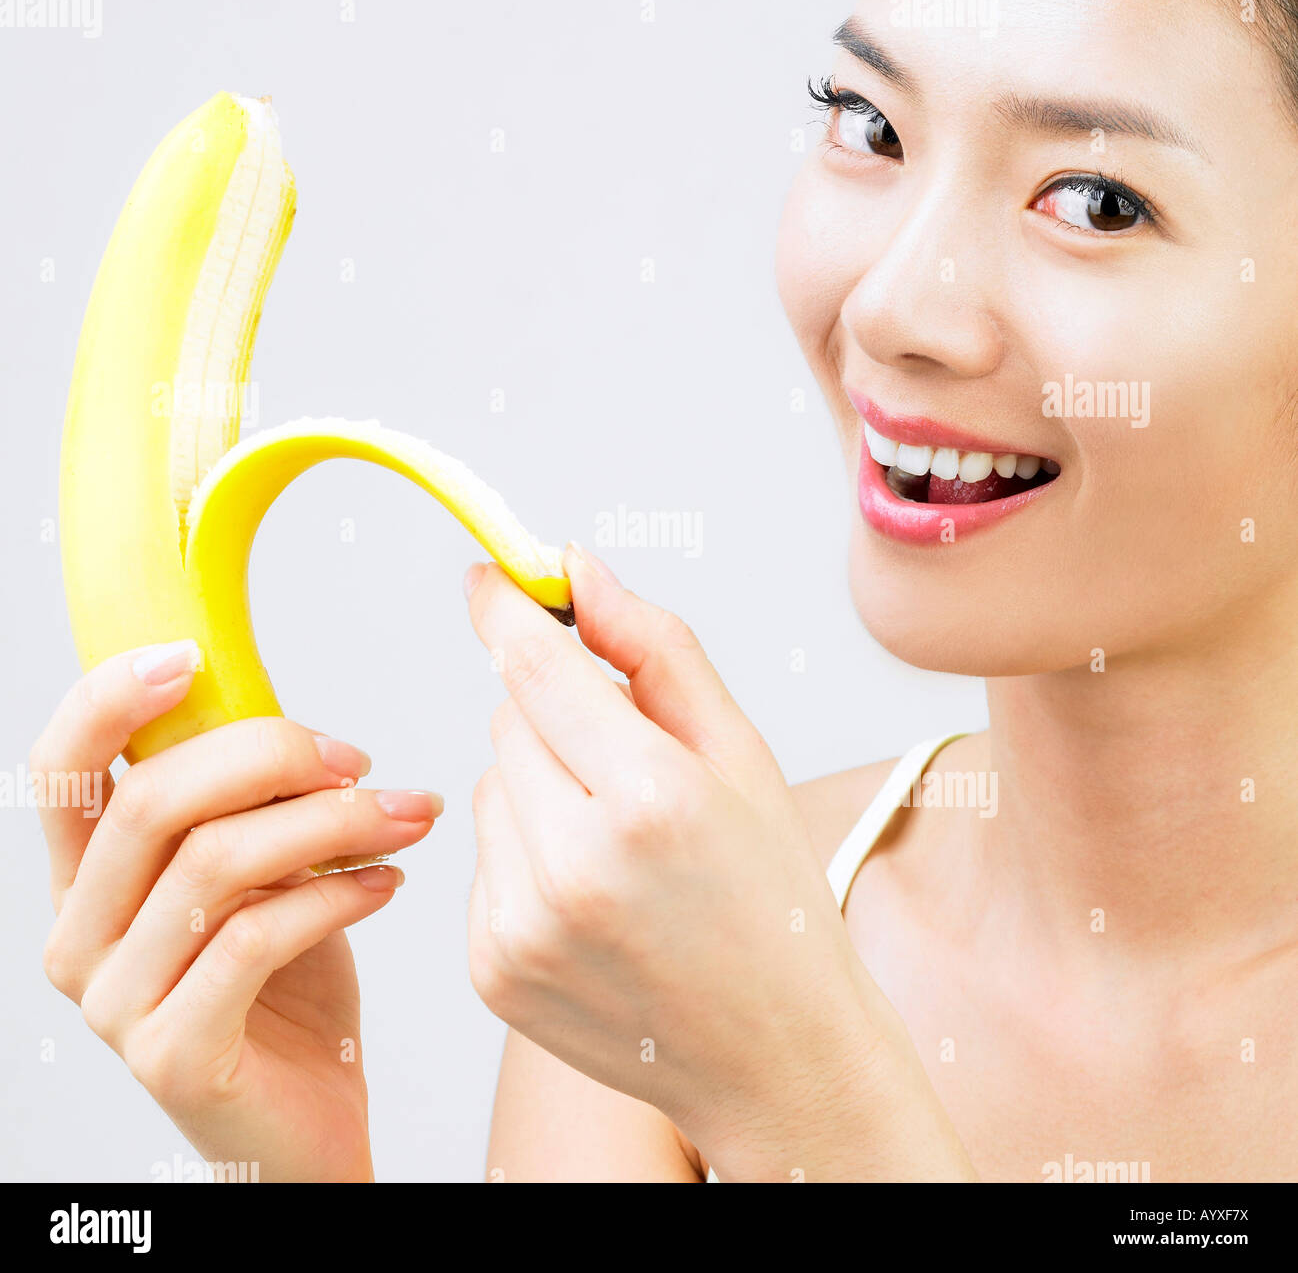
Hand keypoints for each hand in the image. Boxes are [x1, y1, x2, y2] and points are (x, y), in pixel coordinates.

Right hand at [32, 642, 440, 1181]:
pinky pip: (256, 937)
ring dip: (330, 822)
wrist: (308, 1125)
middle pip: (152, 802)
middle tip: (357, 759)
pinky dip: (337, 892)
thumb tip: (301, 732)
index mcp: (89, 885)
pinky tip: (389, 883)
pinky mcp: (173, 1053)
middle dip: (269, 756)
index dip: (108, 701)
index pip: (59, 773)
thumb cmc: (286, 993)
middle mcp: (80, 940)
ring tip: (402, 815)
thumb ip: (250, 813)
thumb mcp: (262, 881)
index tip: (188, 655)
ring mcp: (117, 1003)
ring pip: (215, 863)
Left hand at [464, 546, 974, 1181]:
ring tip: (616, 847)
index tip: (488, 576)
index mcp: (652, 799)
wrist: (774, 1057)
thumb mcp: (741, 754)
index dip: (508, 610)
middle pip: (507, 720)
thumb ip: (655, 649)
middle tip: (629, 770)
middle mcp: (574, 867)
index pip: (538, 667)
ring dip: (538, 788)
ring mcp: (523, 927)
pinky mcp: (491, 969)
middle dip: (556, 719)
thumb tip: (577, 570)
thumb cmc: (770, 894)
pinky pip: (482, 855)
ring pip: (487, 785)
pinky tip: (590, 898)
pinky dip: (524, 854)